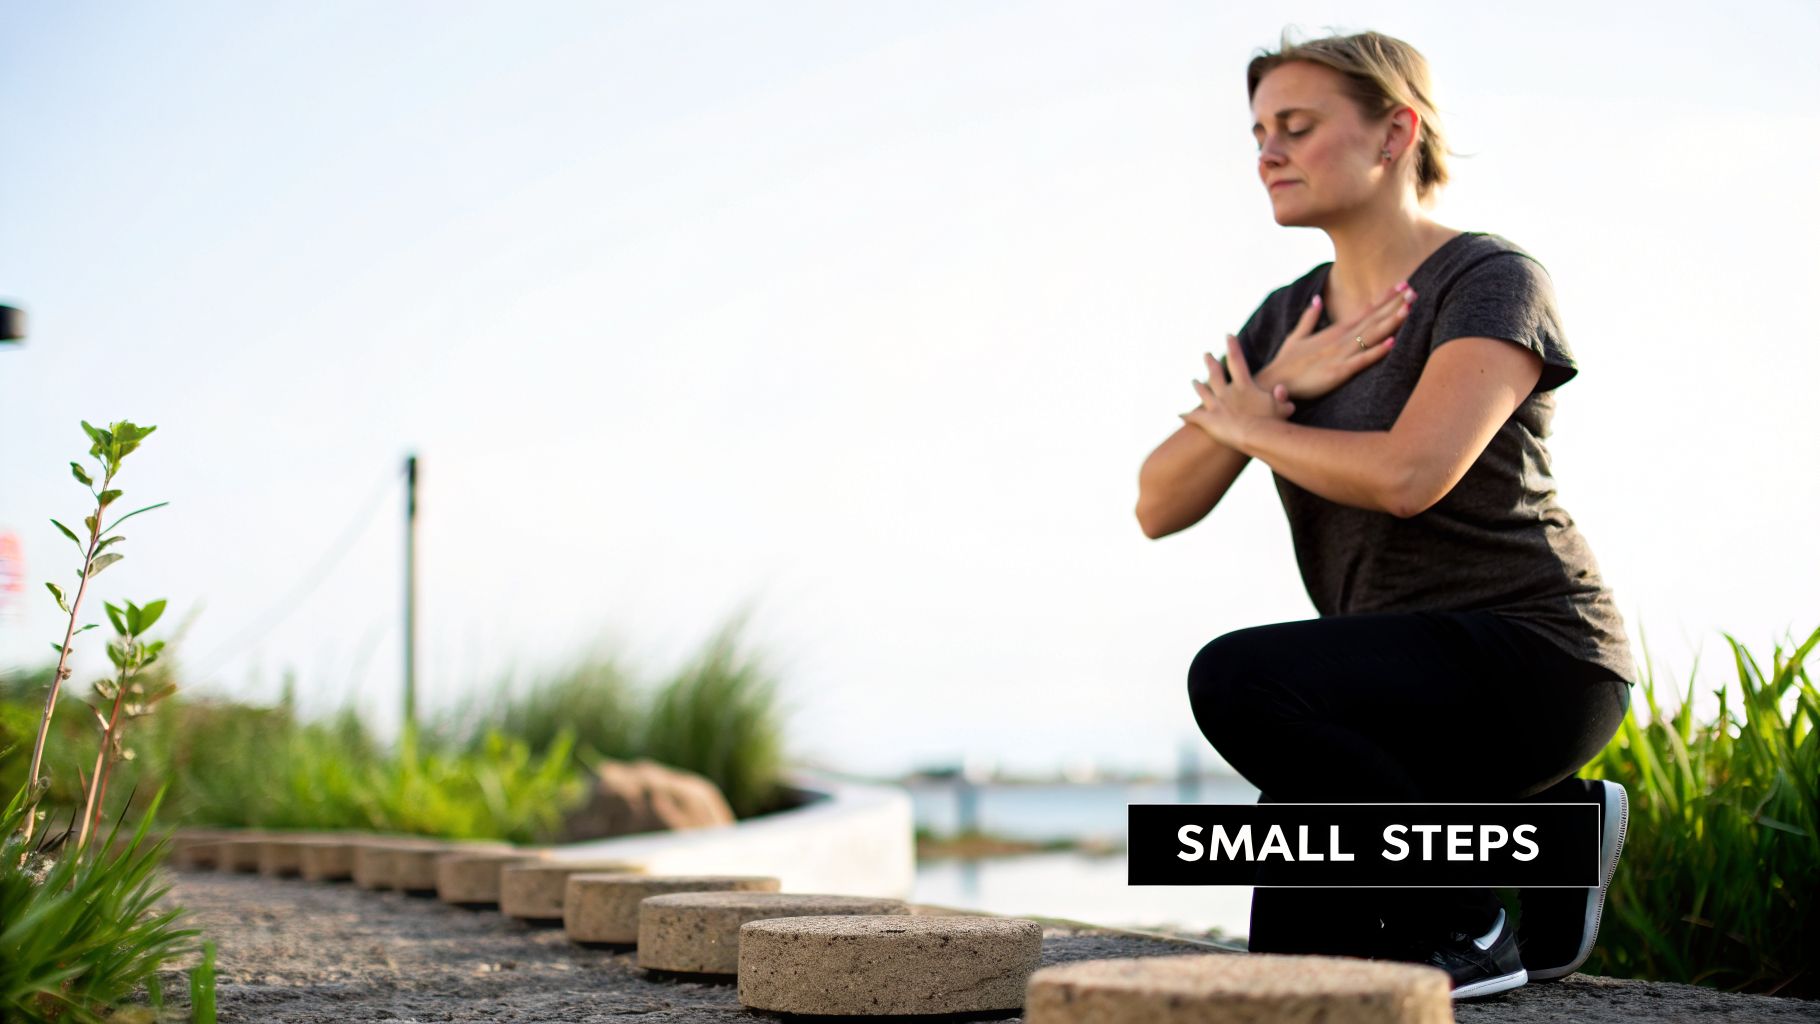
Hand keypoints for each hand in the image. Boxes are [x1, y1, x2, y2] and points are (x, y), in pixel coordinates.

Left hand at [1179, 335, 1295, 450]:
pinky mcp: (1207, 421)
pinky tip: (1180, 414)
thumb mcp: (1282, 408)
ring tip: (1193, 381)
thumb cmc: (1269, 423)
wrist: (1251, 436)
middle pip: (1215, 374)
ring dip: (1198, 386)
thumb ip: (1282, 397)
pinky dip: (1187, 415)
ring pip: (1203, 392)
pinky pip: (1194, 417)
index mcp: (1244, 386)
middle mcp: (1226, 393)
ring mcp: (1215, 406)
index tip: (1228, 335)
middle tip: (1206, 354)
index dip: (1233, 347)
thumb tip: (1280, 389)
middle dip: (1211, 363)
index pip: (1238, 361)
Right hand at [1264, 282, 1415, 400]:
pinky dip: (1376, 352)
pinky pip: (1361, 361)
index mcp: (1334, 331)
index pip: (1364, 311)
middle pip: (1372, 319)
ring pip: (1370, 336)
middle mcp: (1340, 339)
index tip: (1402, 285)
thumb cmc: (1285, 363)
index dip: (1384, 299)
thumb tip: (1317, 300)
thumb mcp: (1296, 336)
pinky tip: (1391, 343)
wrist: (1272, 383)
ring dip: (1390, 322)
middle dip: (1393, 304)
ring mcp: (1339, 355)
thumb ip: (1309, 318)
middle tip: (1414, 290)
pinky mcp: (1337, 373)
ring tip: (1409, 308)